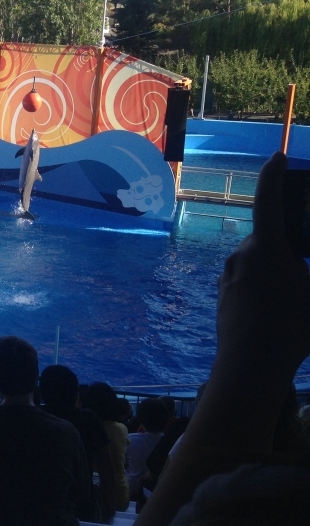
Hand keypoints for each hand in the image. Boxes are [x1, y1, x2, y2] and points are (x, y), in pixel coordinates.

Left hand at [215, 152, 309, 381]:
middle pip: (270, 238)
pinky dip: (265, 287)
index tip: (276, 157)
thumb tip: (302, 265)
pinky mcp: (223, 296)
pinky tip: (278, 312)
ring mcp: (228, 276)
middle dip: (290, 246)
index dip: (273, 176)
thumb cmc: (292, 328)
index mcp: (266, 248)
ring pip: (259, 262)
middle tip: (305, 272)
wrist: (248, 367)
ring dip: (278, 270)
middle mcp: (241, 256)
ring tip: (296, 300)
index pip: (269, 201)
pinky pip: (248, 281)